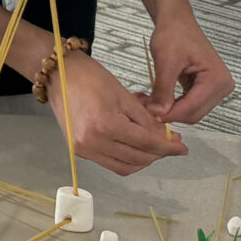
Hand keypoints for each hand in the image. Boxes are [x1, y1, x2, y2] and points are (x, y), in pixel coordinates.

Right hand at [47, 49, 186, 174]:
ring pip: (124, 167)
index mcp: (105, 125)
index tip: (182, 147)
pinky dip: (127, 159)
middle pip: (136, 159)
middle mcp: (92, 143)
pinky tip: (136, 148)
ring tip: (155, 147)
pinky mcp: (79, 151)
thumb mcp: (123, 94)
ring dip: (143, 160)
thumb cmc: (90, 76)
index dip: (167, 147)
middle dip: (158, 153)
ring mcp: (83, 150)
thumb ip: (146, 120)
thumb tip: (167, 137)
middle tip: (172, 144)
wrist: (57, 74)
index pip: (146, 143)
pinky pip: (110, 163)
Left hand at [142, 7, 233, 125]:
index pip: (192, 108)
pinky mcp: (206, 90)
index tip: (149, 112)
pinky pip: (188, 105)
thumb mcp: (166, 61)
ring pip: (189, 112)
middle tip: (145, 106)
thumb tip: (158, 112)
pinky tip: (157, 98)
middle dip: (168, 112)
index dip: (169, 113)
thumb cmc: (174, 33)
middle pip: (193, 114)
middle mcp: (221, 87)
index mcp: (217, 79)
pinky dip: (172, 104)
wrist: (176, 22)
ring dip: (169, 110)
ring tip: (148, 100)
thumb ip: (163, 89)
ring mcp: (215, 89)